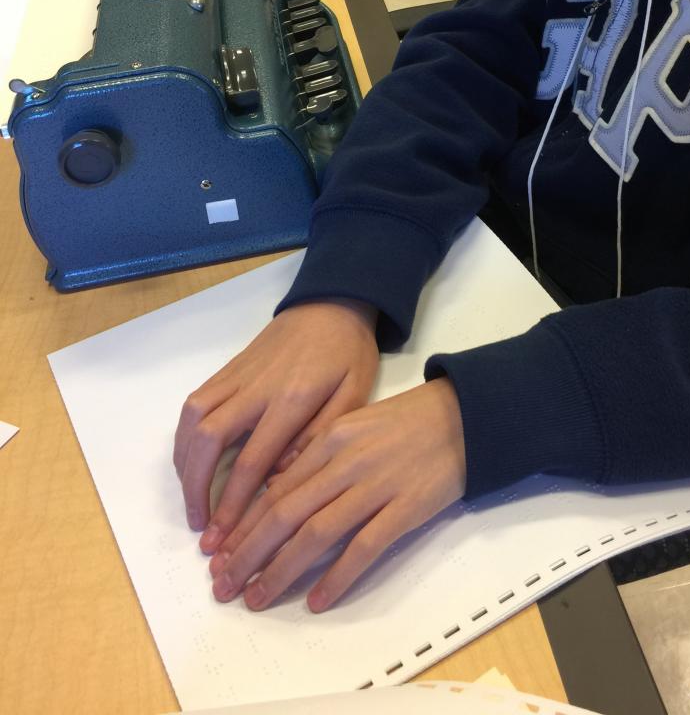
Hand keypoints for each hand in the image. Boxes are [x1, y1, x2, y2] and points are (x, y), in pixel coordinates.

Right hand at [173, 300, 378, 546]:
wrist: (333, 302)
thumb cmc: (350, 353)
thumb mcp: (355, 395)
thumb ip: (319, 437)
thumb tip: (280, 481)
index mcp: (293, 399)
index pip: (252, 459)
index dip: (233, 503)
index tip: (224, 538)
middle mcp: (257, 387)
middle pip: (208, 440)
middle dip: (197, 489)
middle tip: (201, 531)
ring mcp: (238, 375)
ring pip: (193, 420)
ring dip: (184, 465)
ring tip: (192, 502)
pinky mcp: (228, 367)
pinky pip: (194, 403)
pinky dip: (184, 437)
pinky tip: (190, 463)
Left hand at [207, 378, 465, 611]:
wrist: (463, 416)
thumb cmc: (405, 422)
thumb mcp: (352, 425)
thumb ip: (316, 456)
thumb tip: (277, 494)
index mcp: (329, 438)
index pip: (275, 488)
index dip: (243, 525)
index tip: (220, 554)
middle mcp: (346, 461)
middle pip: (285, 513)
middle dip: (248, 553)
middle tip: (223, 585)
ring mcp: (376, 484)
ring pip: (316, 533)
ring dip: (281, 570)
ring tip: (256, 598)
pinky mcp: (406, 507)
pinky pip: (364, 547)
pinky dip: (337, 576)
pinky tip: (318, 600)